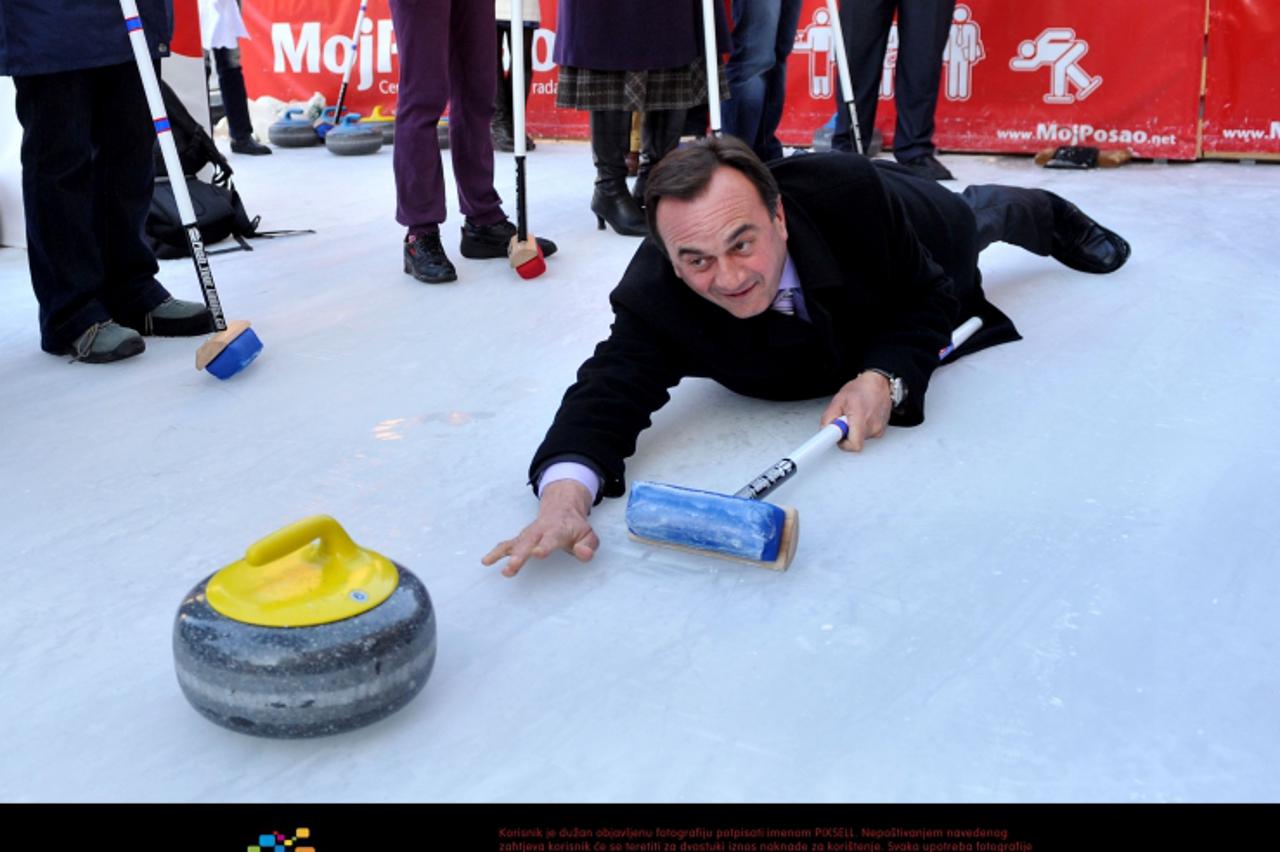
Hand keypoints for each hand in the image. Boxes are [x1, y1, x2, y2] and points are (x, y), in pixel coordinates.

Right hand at [481, 479, 598, 576]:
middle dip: (519, 554)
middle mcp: (540, 530)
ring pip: (515, 543)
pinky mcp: (521, 538)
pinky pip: (507, 544)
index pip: (551, 538)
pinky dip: (497, 552)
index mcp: (558, 530)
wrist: (562, 508)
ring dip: (505, 555)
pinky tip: (486, 561)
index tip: (538, 553)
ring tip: (493, 565)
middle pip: (528, 542)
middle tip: (511, 566)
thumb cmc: (574, 527)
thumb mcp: (588, 535)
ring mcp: (529, 534)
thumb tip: (583, 554)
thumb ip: (588, 545)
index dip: (544, 546)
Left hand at [819, 371, 891, 451]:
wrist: (879, 384)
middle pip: (853, 442)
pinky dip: (861, 429)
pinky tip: (862, 417)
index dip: (842, 443)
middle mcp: (872, 426)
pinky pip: (866, 436)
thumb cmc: (861, 389)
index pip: (853, 445)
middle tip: (845, 420)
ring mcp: (878, 430)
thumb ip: (829, 417)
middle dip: (845, 433)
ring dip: (853, 430)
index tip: (837, 437)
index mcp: (860, 418)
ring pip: (859, 439)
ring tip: (855, 415)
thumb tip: (825, 429)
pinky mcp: (881, 431)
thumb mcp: (839, 399)